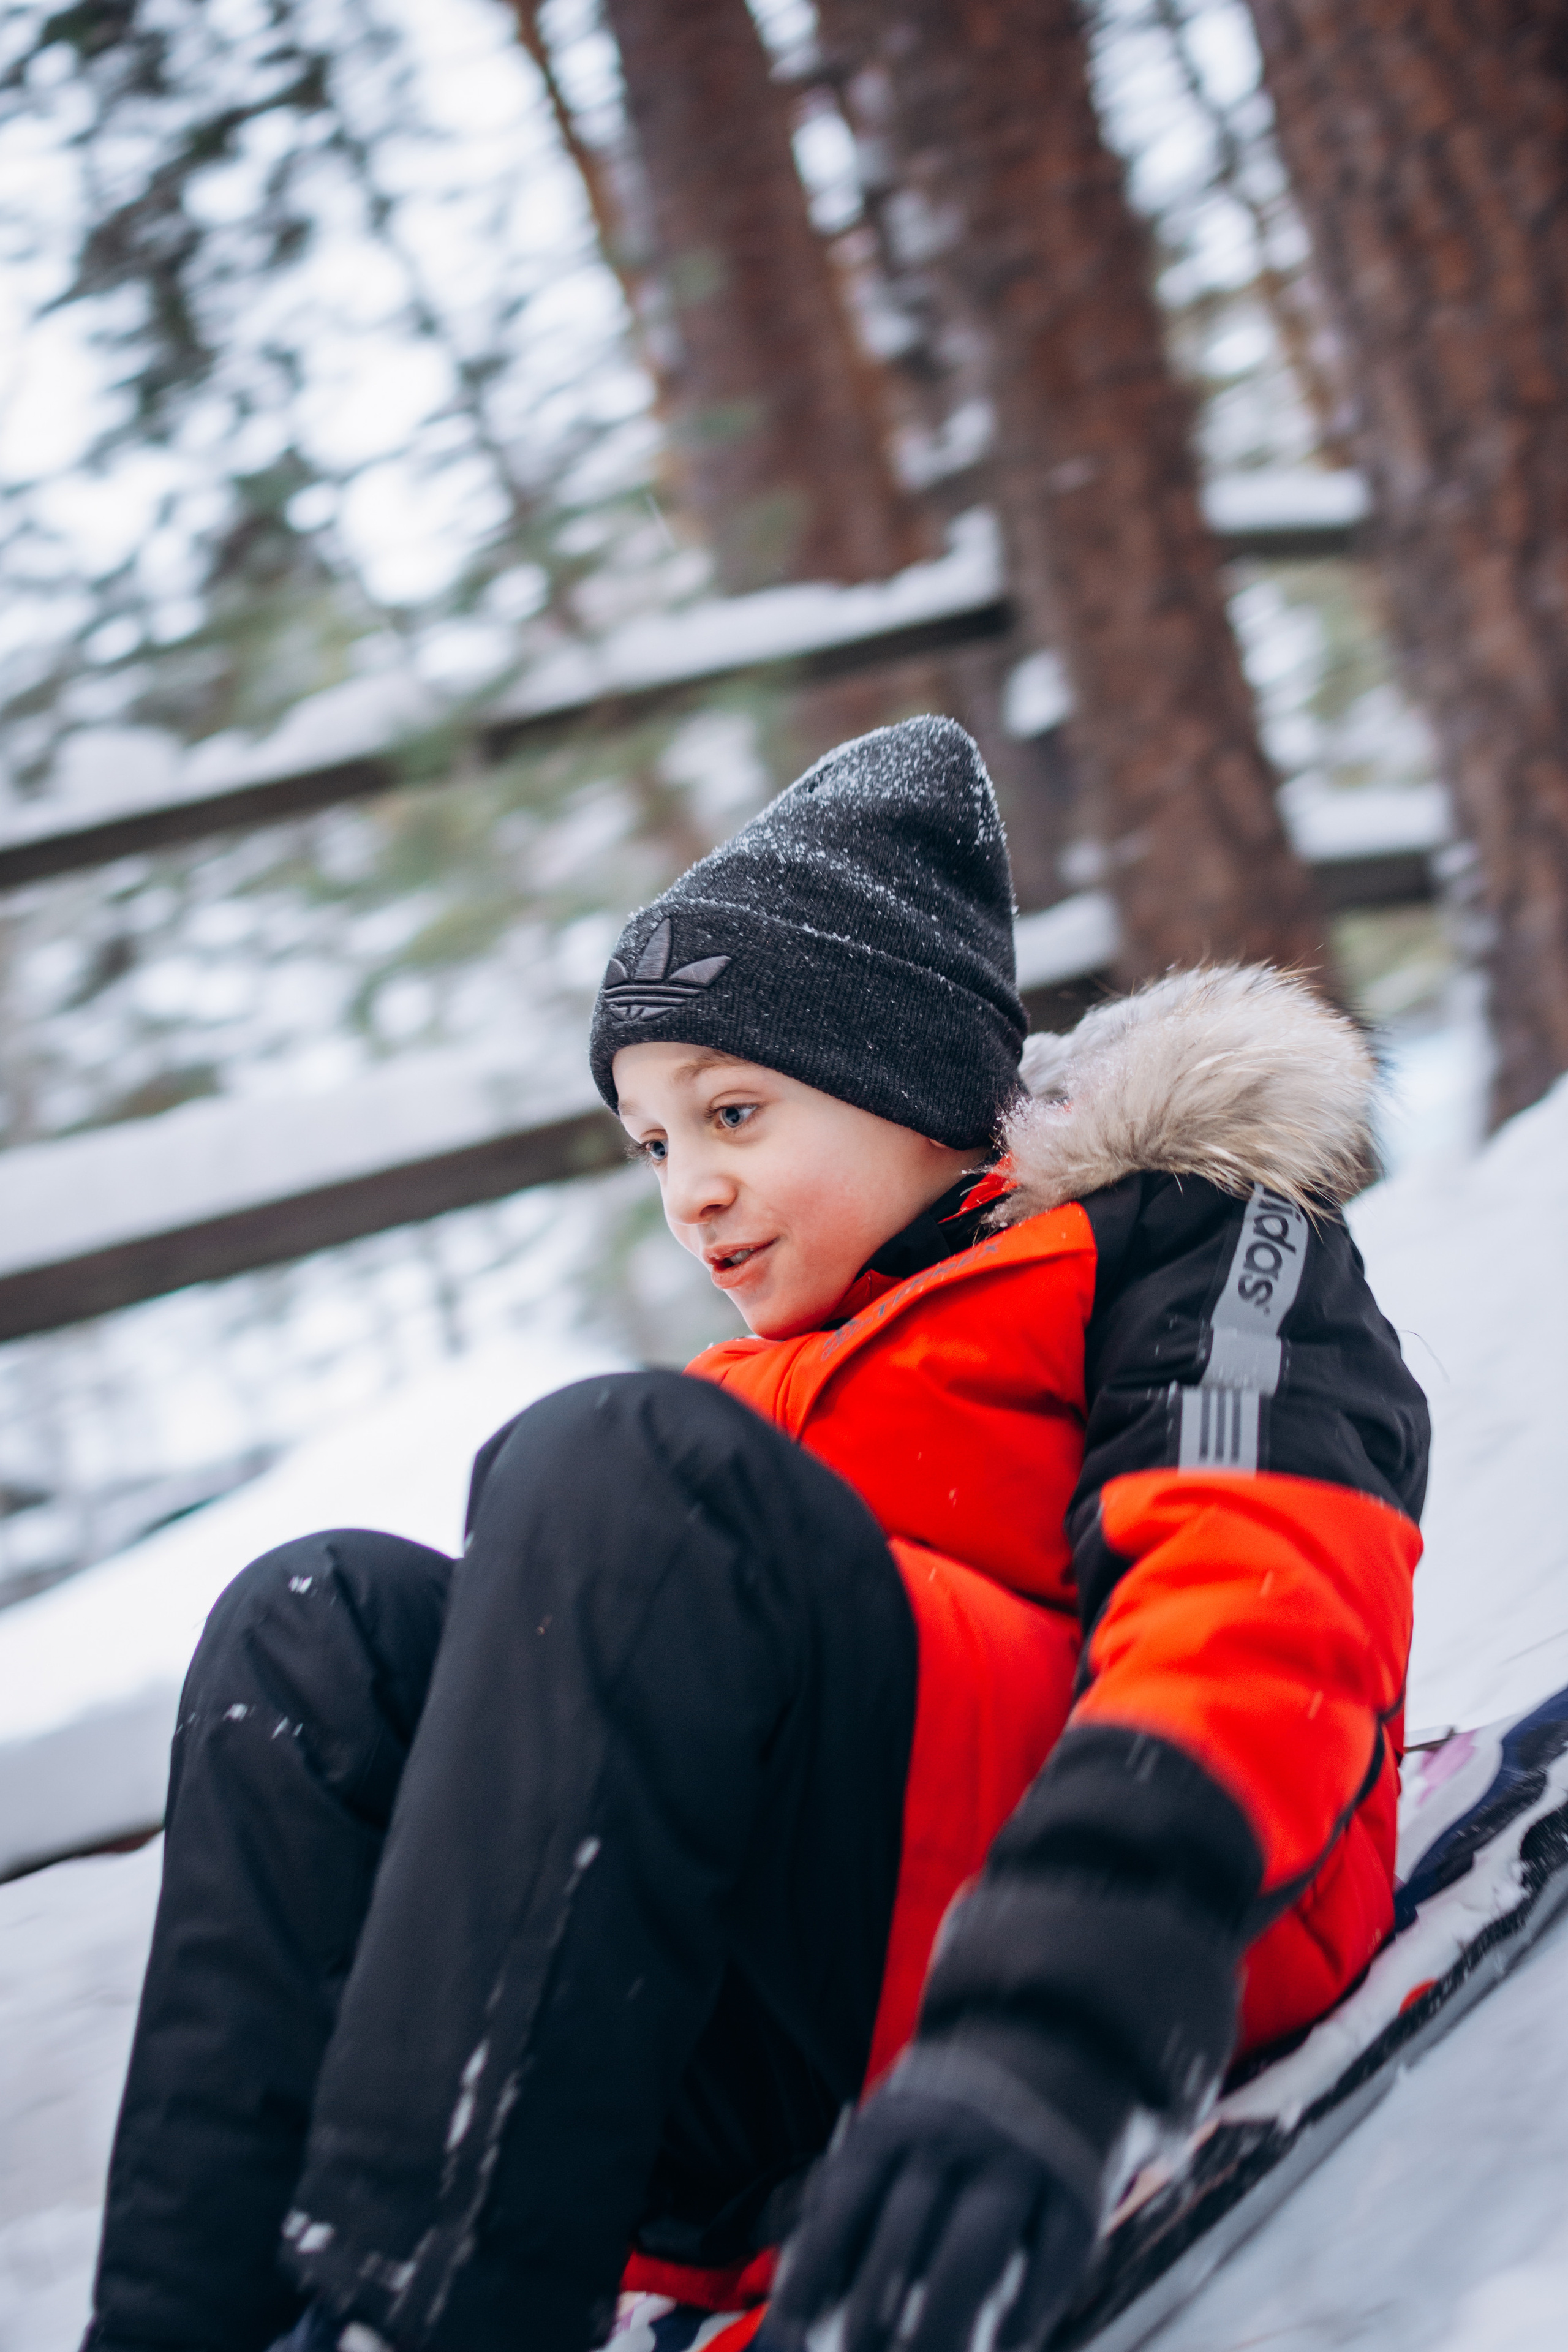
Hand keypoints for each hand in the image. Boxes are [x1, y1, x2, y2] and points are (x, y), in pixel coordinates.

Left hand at [766, 2055, 1095, 2351]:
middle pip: (904, 2238)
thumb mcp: (887, 2126)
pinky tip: (1003, 2342)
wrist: (1047, 2033)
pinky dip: (1025, 2311)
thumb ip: (840, 2194)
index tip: (791, 2332)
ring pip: (971, 2256)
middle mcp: (954, 2140)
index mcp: (897, 2122)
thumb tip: (790, 2276)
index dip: (815, 2272)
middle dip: (873, 2314)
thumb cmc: (949, 2109)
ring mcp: (1017, 2163)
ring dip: (940, 2324)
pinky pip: (1047, 2260)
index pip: (843, 2203)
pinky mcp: (1074, 2191)